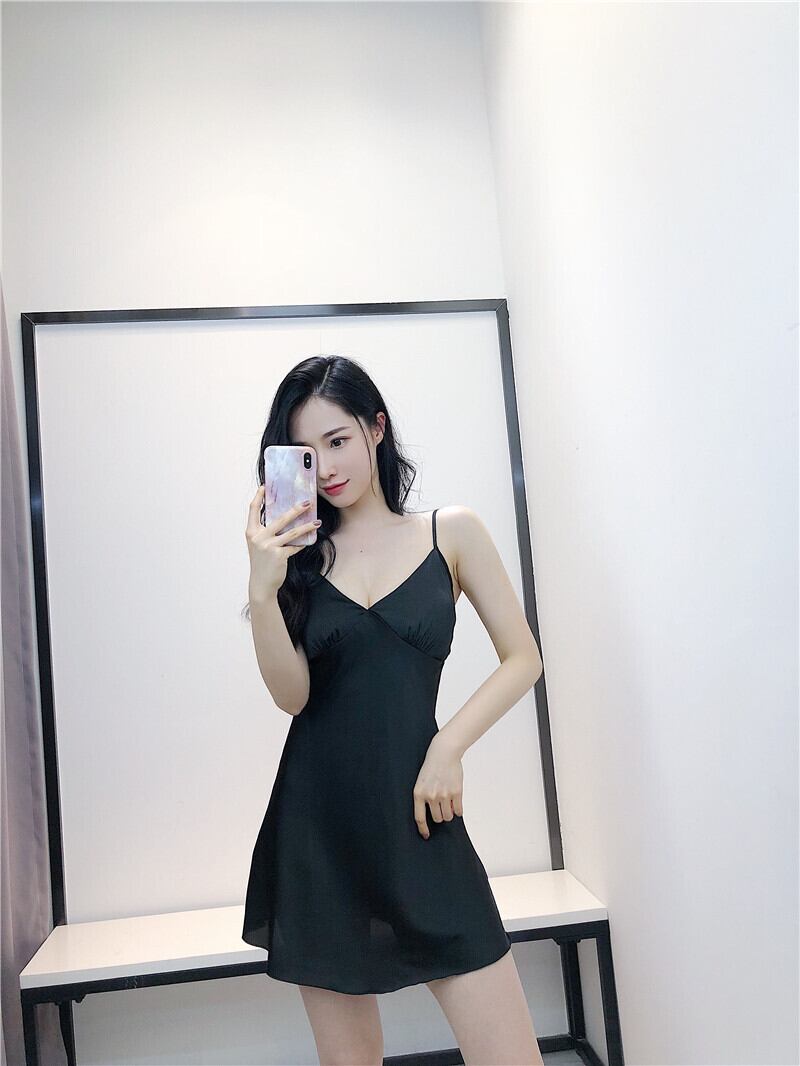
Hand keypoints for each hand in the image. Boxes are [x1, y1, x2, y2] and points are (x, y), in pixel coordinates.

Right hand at [246, 487, 319, 601]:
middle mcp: (258, 537)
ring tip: (317, 521)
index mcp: (251, 532)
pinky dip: (302, 544)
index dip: (258, 497)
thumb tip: (284, 518)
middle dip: (295, 509)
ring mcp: (268, 546)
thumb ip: (266, 532)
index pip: (253, 510)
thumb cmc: (262, 562)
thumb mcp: (258, 545)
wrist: (261, 583)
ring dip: (307, 526)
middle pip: (280, 518)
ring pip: (292, 532)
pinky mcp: (279, 555)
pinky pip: (295, 546)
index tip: (265, 486)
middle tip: (307, 502)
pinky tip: (309, 541)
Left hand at [412, 734, 463, 839]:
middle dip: (440, 816)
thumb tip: (432, 816)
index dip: (422, 829)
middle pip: (437, 819)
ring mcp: (444, 794)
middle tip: (442, 807)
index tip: (426, 836)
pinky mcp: (456, 792)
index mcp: (419, 793)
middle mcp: (431, 796)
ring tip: (448, 803)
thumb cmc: (432, 766)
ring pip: (448, 816)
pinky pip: (458, 810)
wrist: (444, 752)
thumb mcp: (422, 782)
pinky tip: (456, 803)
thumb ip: (425, 798)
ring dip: (449, 813)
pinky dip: (458, 810)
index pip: (419, 818)